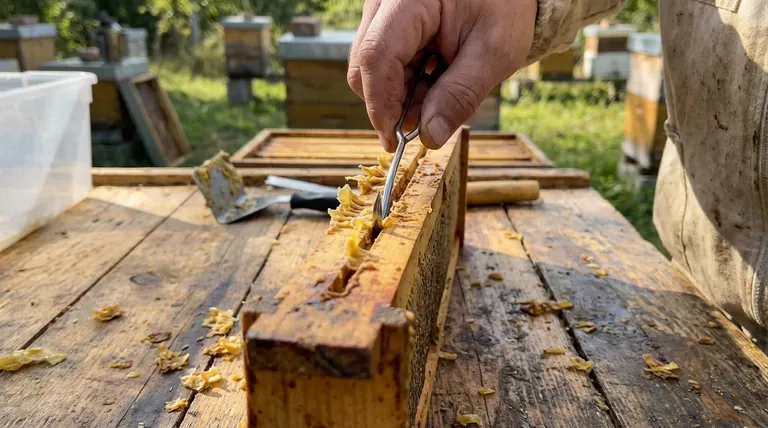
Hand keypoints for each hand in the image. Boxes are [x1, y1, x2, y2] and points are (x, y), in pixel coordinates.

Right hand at [347, 0, 536, 150]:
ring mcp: (381, 14)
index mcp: (409, 0)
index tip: (395, 141)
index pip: (376, 56)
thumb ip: (461, 95)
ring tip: (441, 95)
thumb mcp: (494, 52)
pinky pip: (383, 65)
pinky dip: (405, 84)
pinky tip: (434, 82)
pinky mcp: (386, 26)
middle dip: (392, 105)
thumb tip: (430, 139)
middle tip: (427, 124)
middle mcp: (384, 4)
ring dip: (401, 96)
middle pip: (366, 67)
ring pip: (371, 70)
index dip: (381, 104)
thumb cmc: (504, 6)